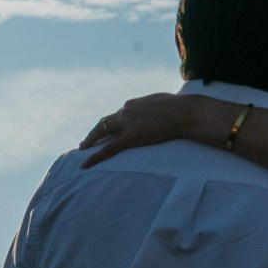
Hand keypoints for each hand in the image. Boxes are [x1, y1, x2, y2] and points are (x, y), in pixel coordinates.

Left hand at [78, 94, 198, 167]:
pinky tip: (84, 164)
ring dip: (90, 141)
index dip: (111, 123)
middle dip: (94, 132)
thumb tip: (157, 111)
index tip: (107, 129)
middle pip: (104, 122)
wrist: (185, 112)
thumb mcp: (163, 103)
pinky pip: (107, 149)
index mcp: (133, 104)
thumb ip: (154, 108)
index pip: (118, 114)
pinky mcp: (130, 137)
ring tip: (82, 150)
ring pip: (101, 132)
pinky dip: (94, 157)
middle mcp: (125, 112)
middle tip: (85, 142)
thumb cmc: (181, 107)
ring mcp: (126, 124)